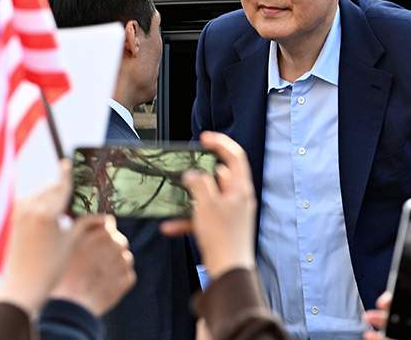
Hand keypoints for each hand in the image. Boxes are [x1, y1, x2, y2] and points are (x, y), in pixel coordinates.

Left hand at [0, 160, 73, 315]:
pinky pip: (32, 202)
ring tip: (67, 210)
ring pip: (41, 195)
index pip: (61, 187)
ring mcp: (19, 212)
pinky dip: (43, 205)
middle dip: (65, 191)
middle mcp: (30, 208)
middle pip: (52, 189)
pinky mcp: (14, 218)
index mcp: (45, 213)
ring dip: (53, 198)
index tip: (69, 162)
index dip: (67, 174)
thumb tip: (102, 212)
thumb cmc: (50, 266)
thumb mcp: (71, 242)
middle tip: (79, 197)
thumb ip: (84, 222)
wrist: (22, 285)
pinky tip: (53, 215)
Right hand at [49, 215, 136, 315]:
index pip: (109, 223)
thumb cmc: (63, 275)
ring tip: (98, 276)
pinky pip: (128, 274)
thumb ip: (84, 228)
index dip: (103, 232)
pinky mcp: (126, 280)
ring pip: (125, 257)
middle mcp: (111, 244)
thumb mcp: (66, 245)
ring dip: (116, 264)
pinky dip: (120, 279)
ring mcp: (121, 262)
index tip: (95, 243)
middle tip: (95, 262)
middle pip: (120, 240)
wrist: (69, 306)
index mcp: (96, 233)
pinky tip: (104, 285)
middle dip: (111, 248)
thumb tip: (104, 221)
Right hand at [160, 131, 256, 278]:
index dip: (220, 143)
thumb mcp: (206, 204)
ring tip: (174, 198)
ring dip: (189, 200)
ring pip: (207, 197)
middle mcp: (238, 198)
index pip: (235, 156)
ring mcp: (230, 213)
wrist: (228, 271)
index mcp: (240, 188)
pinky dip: (187, 219)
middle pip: (219, 176)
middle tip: (184, 171)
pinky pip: (202, 217)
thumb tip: (192, 174)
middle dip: (198, 175)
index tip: (203, 138)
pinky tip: (170, 226)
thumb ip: (198, 183)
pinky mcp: (221, 227)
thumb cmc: (223, 238)